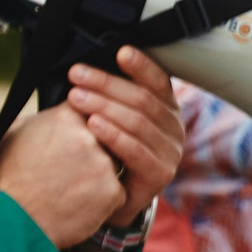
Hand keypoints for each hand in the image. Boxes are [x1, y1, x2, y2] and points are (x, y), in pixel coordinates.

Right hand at [0, 102, 122, 250]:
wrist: (16, 223)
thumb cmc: (12, 179)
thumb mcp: (15, 134)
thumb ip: (42, 116)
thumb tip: (55, 109)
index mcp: (67, 116)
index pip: (91, 107)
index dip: (84, 122)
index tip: (75, 135)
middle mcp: (90, 136)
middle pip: (107, 134)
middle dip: (95, 147)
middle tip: (72, 164)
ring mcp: (104, 164)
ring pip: (115, 162)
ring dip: (100, 172)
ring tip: (73, 185)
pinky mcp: (113, 191)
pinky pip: (117, 189)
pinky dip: (102, 198)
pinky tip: (80, 202)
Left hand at [63, 47, 183, 226]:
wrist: (112, 200)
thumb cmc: (109, 153)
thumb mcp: (111, 120)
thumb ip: (109, 96)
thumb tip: (87, 67)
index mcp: (166, 109)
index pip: (158, 81)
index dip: (140, 65)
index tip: (119, 52)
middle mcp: (174, 128)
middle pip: (142, 99)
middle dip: (106, 84)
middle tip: (77, 76)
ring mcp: (170, 152)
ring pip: (138, 122)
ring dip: (104, 106)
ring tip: (77, 98)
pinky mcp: (160, 174)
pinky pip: (136, 150)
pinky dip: (113, 135)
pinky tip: (93, 125)